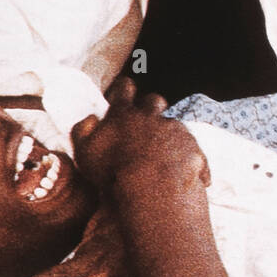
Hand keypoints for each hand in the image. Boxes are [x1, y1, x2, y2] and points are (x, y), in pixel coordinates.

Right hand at [72, 77, 208, 192]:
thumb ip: (83, 130)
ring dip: (169, 136)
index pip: (123, 89)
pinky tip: (183, 173)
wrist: (152, 187)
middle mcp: (152, 117)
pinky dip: (188, 159)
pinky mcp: (193, 149)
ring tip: (164, 156)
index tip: (123, 90)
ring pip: (174, 125)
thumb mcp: (85, 151)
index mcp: (124, 114)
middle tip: (145, 121)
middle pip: (154, 101)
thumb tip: (91, 118)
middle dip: (151, 107)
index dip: (123, 89)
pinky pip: (193, 151)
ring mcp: (175, 131)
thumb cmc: (113, 171)